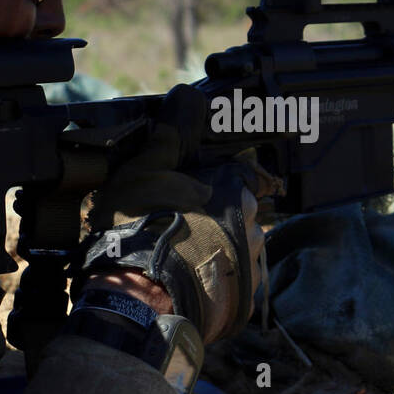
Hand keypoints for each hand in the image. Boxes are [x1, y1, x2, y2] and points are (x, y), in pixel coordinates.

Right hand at [77, 87, 278, 343]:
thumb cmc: (139, 229)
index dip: (221, 182)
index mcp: (235, 189)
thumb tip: (184, 96)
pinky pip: (237, 283)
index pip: (245, 175)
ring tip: (181, 260)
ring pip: (239, 249)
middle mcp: (255, 224)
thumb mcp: (145, 169)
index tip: (202, 193)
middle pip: (240, 214)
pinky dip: (219, 282)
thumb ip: (170, 135)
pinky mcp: (248, 298)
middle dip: (216, 219)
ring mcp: (253, 264)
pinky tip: (192, 282)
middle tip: (180, 229)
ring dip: (218, 251)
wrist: (138, 298)